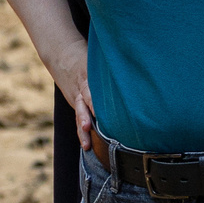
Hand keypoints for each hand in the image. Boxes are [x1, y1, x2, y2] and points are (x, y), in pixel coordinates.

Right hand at [45, 40, 103, 163]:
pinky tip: (87, 146)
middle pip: (85, 104)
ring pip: (80, 116)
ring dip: (83, 130)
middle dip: (87, 117)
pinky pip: (79, 120)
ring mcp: (77, 99)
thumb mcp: (99, 56)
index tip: (103, 109)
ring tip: (87, 144)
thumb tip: (140, 61)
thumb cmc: (89, 57)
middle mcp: (82, 89)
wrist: (63, 56)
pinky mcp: (77, 105)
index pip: (93, 89)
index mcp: (88, 77)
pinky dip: (83, 133)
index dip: (96, 100)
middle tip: (90, 127)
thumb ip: (115, 61)